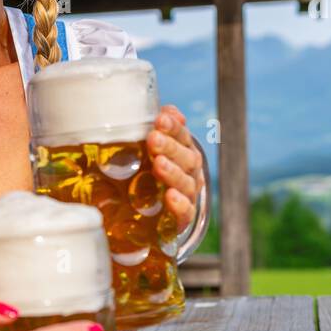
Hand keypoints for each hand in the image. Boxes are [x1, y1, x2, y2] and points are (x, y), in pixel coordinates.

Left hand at [147, 104, 204, 231]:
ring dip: (173, 172)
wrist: (143, 218)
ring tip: (158, 164)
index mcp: (181, 152)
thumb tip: (168, 110)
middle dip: (170, 147)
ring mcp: (186, 196)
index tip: (160, 118)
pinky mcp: (180, 221)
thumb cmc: (143, 175)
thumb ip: (154, 130)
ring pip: (186, 183)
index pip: (182, 137)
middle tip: (153, 139)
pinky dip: (179, 204)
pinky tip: (169, 196)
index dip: (174, 128)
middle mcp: (188, 172)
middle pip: (186, 158)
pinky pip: (185, 213)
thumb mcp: (142, 151)